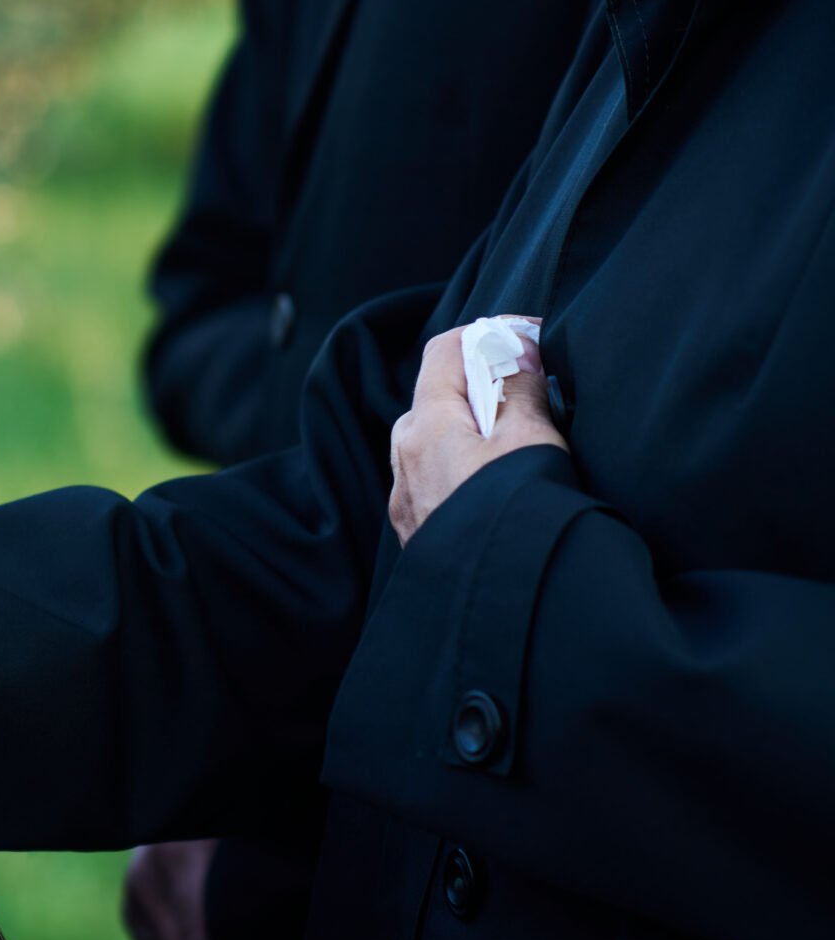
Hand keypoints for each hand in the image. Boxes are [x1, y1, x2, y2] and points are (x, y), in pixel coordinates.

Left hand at [388, 317, 566, 544]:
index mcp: (424, 428)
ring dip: (477, 428)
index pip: (444, 352)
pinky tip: (504, 482)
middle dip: (484, 383)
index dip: (488, 335)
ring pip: (438, 440)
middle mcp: (403, 459)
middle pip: (439, 395)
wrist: (498, 605)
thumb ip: (518, 389)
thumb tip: (513, 349)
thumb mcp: (530, 442)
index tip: (531, 339)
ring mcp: (408, 498)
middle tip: (536, 389)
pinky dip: (468, 463)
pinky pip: (439, 477)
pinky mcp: (420, 530)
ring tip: (526, 440)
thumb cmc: (516, 519)